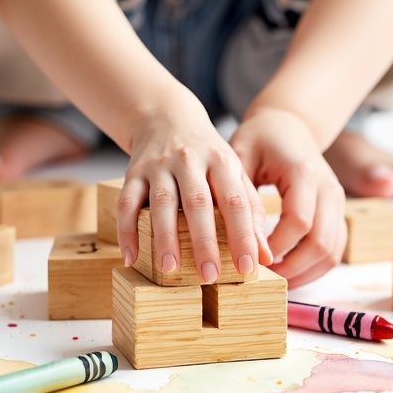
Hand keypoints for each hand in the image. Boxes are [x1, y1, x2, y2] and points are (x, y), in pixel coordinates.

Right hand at [118, 97, 272, 282]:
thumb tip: (266, 256)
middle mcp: (190, 161)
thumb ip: (250, 212)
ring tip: (169, 269)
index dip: (243, 235)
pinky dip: (126, 230)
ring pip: (162, 203)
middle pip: (198, 203)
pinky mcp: (133, 171)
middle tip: (209, 275)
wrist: (167, 117)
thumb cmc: (207, 156)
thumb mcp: (234, 173)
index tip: (248, 267)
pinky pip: (127, 202)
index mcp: (221, 162)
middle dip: (204, 241)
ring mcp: (159, 165)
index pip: (235, 201)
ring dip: (164, 237)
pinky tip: (131, 257)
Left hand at [231, 107, 346, 286]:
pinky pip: (335, 250)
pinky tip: (288, 272)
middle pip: (321, 243)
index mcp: (304, 173)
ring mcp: (338, 202)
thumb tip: (250, 245)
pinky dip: (314, 267)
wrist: (289, 125)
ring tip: (273, 279)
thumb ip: (245, 200)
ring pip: (332, 252)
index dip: (276, 247)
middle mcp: (329, 188)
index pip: (299, 222)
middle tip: (261, 278)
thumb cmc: (259, 139)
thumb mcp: (241, 159)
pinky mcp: (339, 213)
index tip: (250, 259)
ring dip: (304, 272)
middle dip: (291, 268)